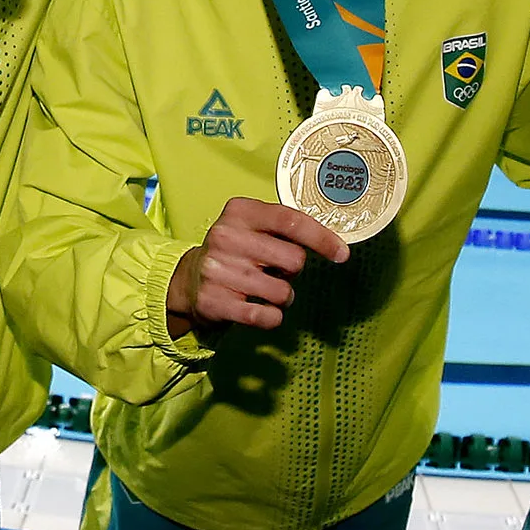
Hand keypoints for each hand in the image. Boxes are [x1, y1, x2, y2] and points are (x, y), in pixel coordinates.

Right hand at [166, 197, 349, 337]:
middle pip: (293, 260)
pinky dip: (271, 317)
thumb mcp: (250, 226)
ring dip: (282, 296)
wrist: (188, 281)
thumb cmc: (232, 252)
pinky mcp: (216, 301)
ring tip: (263, 289)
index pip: (290, 221)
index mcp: (240, 212)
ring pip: (283, 292)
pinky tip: (258, 308)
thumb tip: (331, 241)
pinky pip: (267, 316)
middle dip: (292, 271)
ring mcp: (219, 270)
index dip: (322, 238)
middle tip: (275, 270)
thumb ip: (284, 227)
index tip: (341, 253)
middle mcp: (227, 237)